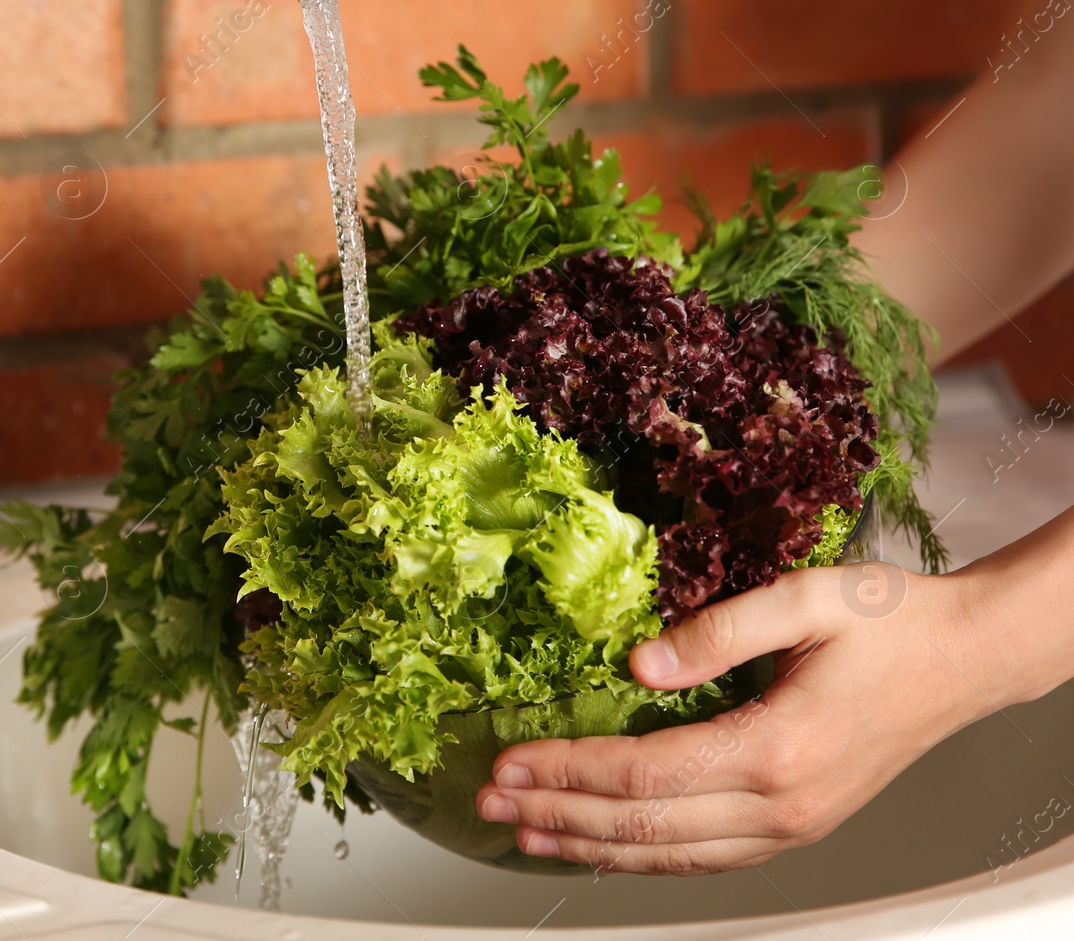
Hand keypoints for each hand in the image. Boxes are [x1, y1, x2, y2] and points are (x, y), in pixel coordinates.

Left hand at [473, 560, 1006, 875]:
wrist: (966, 658)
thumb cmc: (891, 623)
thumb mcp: (805, 599)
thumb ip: (717, 630)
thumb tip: (637, 664)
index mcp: (776, 748)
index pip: (645, 774)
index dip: (568, 770)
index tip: (508, 760)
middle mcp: (783, 804)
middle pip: (646, 827)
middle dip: (558, 813)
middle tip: (492, 800)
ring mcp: (793, 826)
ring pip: (672, 856)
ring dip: (591, 846)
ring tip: (527, 832)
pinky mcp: (797, 825)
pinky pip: (706, 858)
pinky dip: (645, 859)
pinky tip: (604, 848)